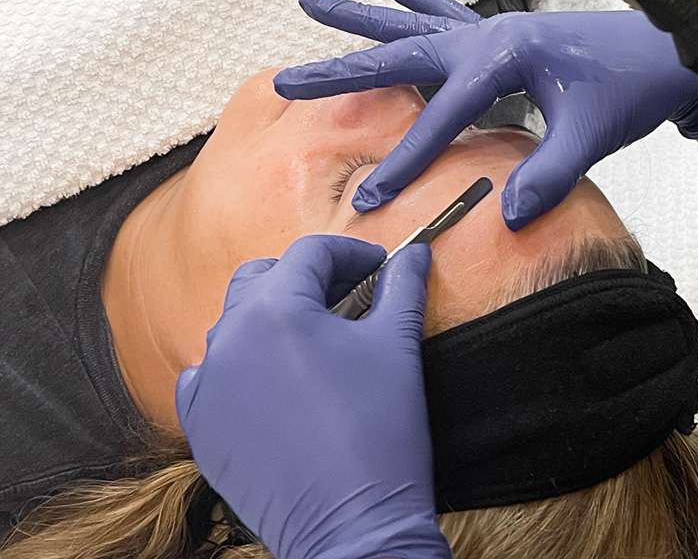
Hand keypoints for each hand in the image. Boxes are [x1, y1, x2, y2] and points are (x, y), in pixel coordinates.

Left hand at [176, 235, 448, 558]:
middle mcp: (229, 337)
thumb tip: (415, 253)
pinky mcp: (200, 425)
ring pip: (236, 324)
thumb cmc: (379, 432)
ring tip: (317, 338)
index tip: (380, 266)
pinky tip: (273, 381)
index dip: (352, 252)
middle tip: (350, 295)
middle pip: (264, 278)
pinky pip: (210, 375)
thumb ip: (402, 287)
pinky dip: (240, 365)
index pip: (311, 254)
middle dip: (307, 278)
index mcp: (276, 310)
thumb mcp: (397, 346)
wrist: (353, 526)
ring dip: (275, 318)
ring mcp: (207, 383)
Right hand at [274, 0, 697, 229]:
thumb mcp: (593, 135)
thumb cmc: (629, 91)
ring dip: (361, 20)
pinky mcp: (501, 34)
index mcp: (503, 60)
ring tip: (310, 4)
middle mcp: (487, 36)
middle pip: (400, 55)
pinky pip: (448, 15)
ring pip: (412, 24)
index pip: (439, 118)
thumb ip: (549, 174)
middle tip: (286, 77)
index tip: (370, 197)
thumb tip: (508, 214)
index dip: (405, 160)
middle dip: (341, 72)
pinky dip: (416, 1)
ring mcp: (491, 30)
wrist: (665, 55)